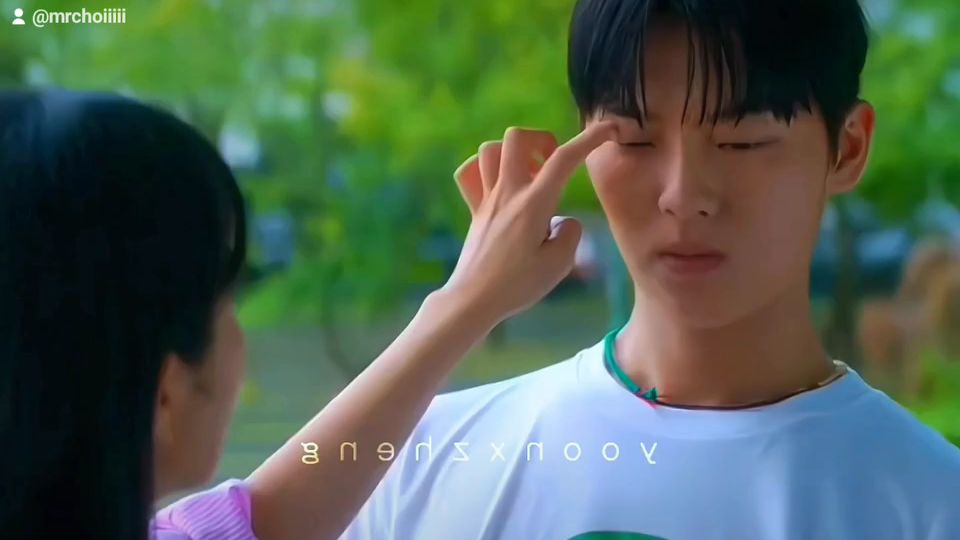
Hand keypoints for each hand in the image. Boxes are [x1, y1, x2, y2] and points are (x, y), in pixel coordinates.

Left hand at [440, 122, 617, 324]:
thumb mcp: (558, 264)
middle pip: (517, 137)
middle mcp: (508, 193)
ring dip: (513, 152)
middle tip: (552, 164)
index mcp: (534, 204)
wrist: (473, 299)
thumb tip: (561, 221)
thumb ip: (569, 234)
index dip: (590, 138)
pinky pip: (469, 174)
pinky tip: (498, 184)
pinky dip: (482, 169)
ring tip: (528, 174)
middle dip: (542, 139)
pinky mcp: (473, 211)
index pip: (564, 158)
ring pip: (490, 150)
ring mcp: (486, 199)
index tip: (609, 130)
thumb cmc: (517, 285)